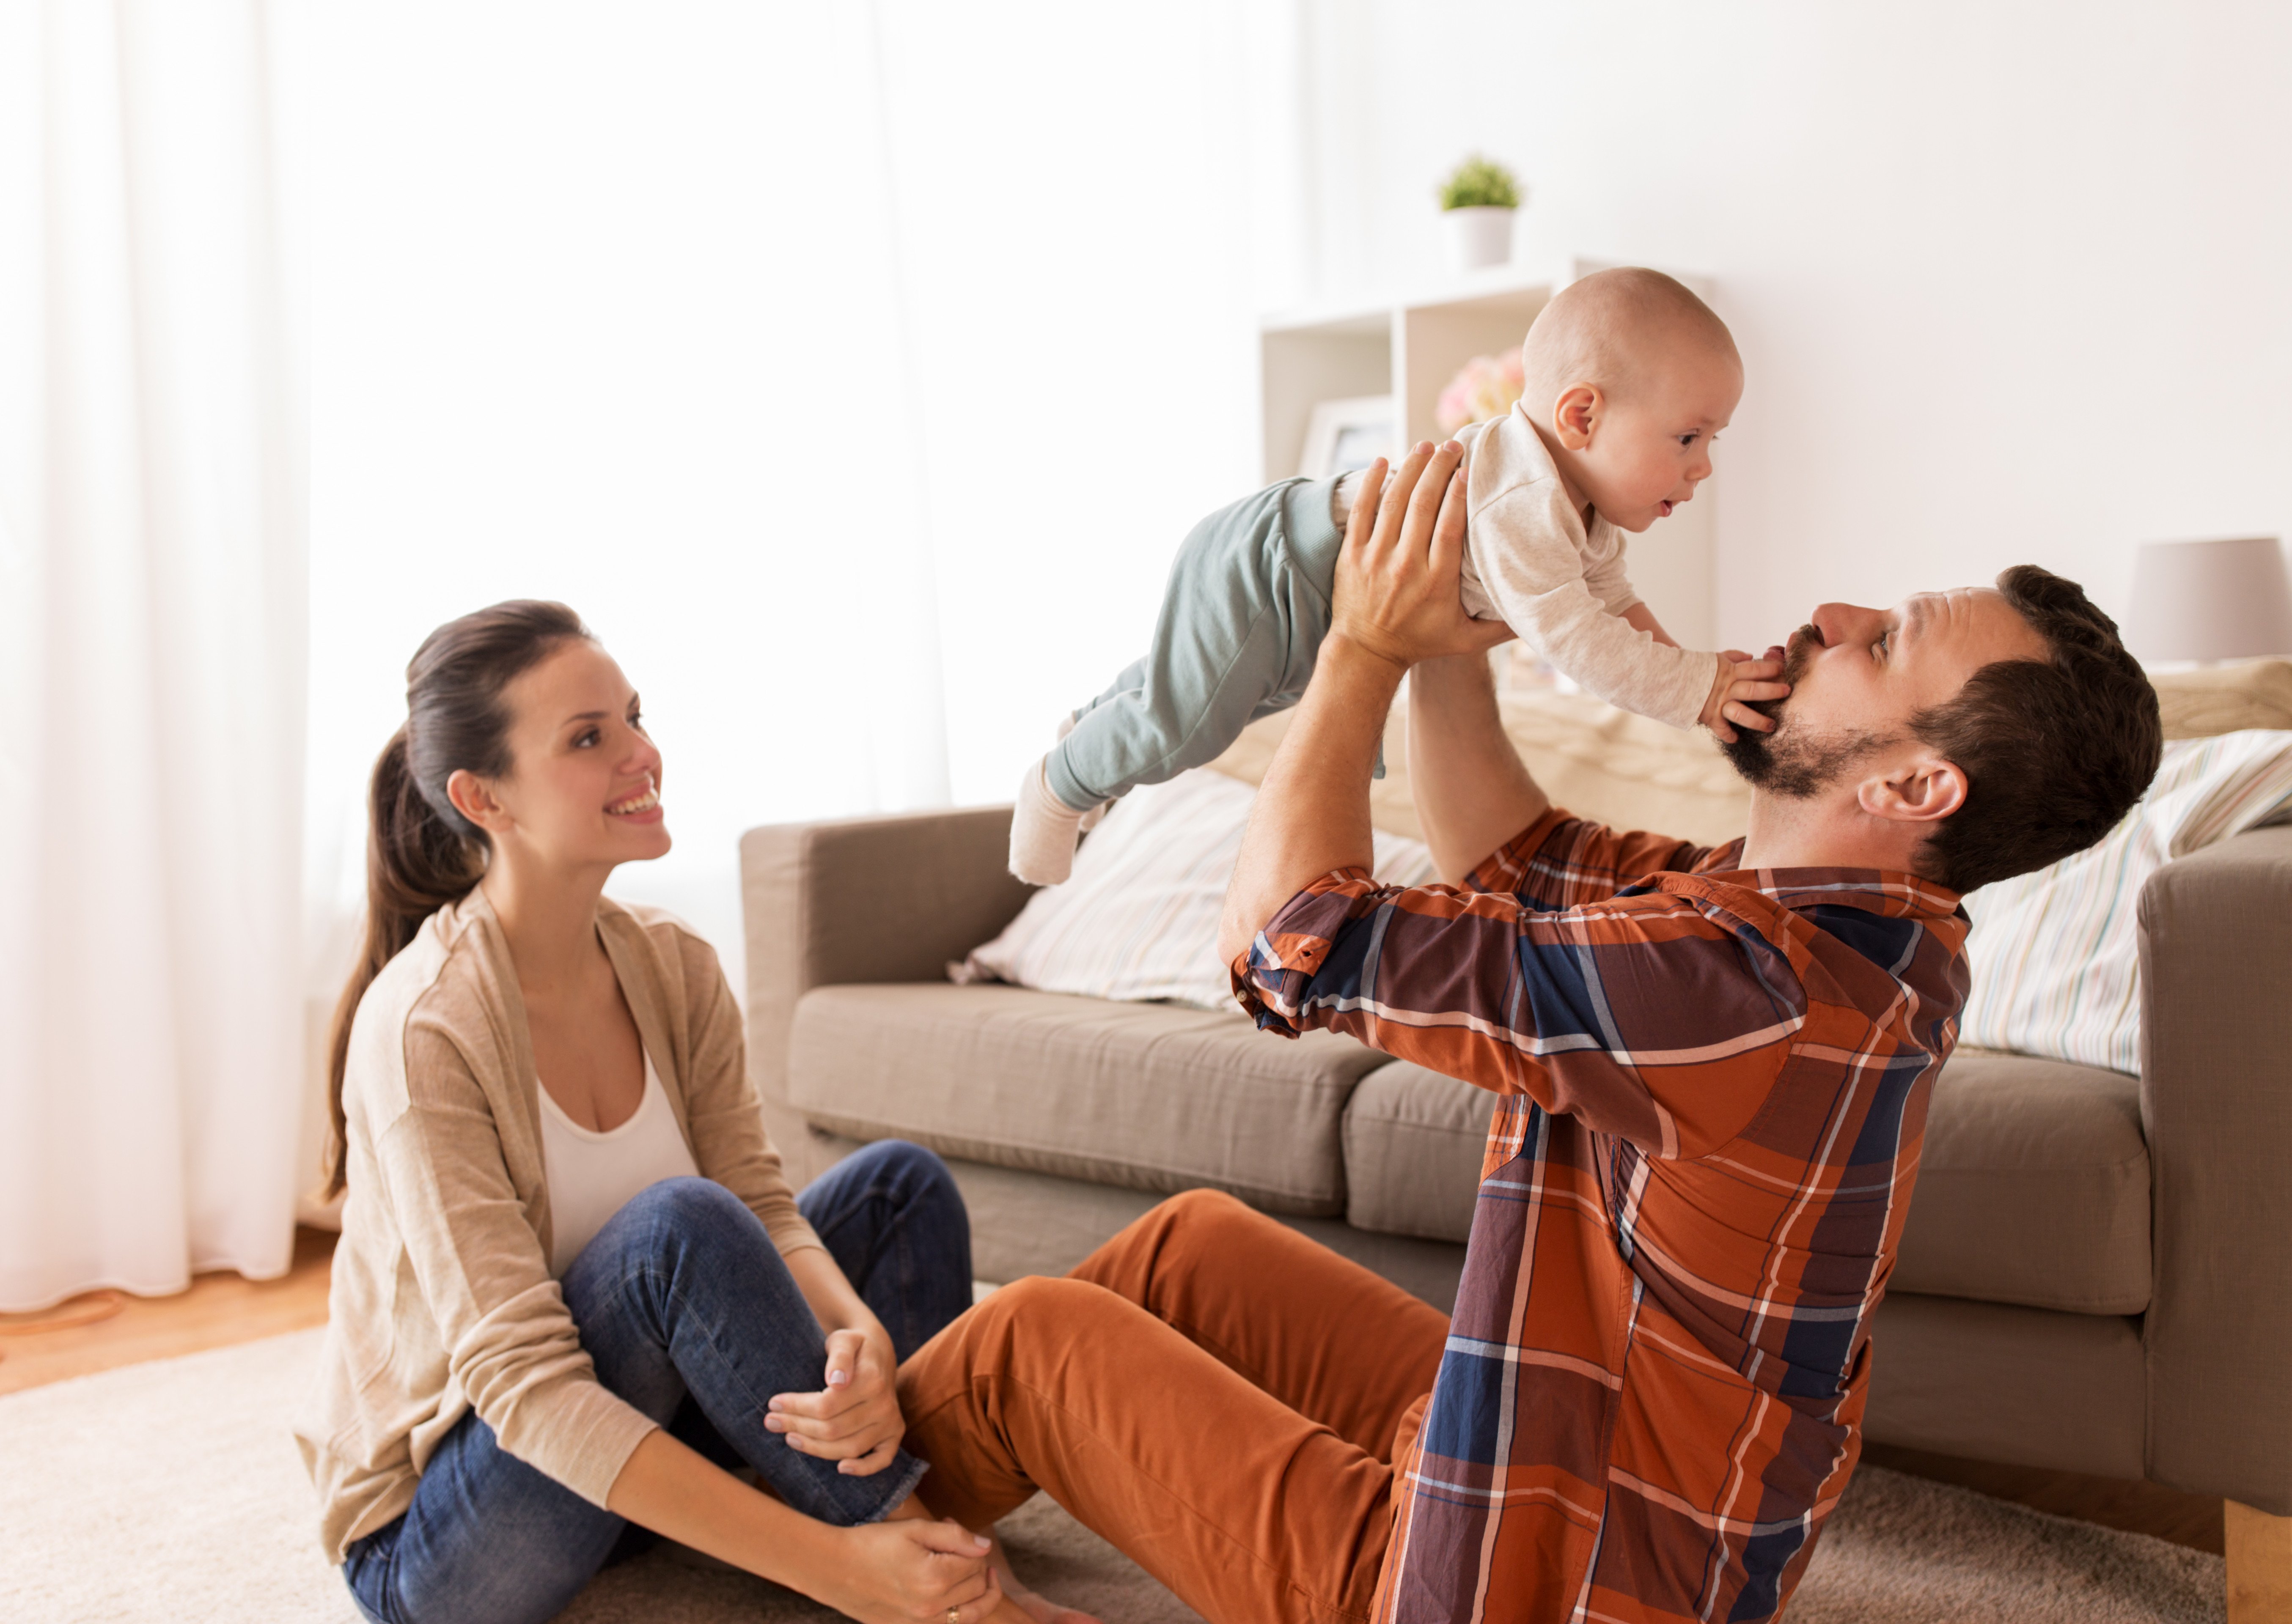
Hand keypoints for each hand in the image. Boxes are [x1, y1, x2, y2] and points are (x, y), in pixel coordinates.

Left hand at [769, 1326, 904, 1474]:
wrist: (878, 1355)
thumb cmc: (854, 1348)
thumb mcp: (844, 1340)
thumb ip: (839, 1356)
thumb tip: (836, 1381)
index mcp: (872, 1380)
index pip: (826, 1405)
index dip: (796, 1407)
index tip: (773, 1403)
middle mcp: (884, 1405)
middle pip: (832, 1429)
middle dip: (797, 1426)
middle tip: (771, 1421)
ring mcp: (890, 1423)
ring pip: (848, 1448)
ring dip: (814, 1448)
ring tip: (789, 1438)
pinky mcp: (893, 1436)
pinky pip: (882, 1460)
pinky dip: (863, 1469)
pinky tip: (840, 1469)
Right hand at [822, 1516, 1002, 1623]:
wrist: (835, 1568)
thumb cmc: (874, 1543)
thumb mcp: (915, 1529)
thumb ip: (956, 1537)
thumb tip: (985, 1547)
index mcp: (935, 1578)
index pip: (977, 1563)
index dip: (972, 1544)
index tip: (953, 1528)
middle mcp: (931, 1607)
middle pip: (976, 1587)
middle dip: (976, 1564)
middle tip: (958, 1546)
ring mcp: (920, 1623)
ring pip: (971, 1614)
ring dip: (980, 1594)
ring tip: (981, 1577)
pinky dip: (961, 1613)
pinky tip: (957, 1597)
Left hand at [1330, 440, 1514, 674]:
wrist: (1367, 654)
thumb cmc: (1420, 643)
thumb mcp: (1466, 641)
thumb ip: (1502, 627)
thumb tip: (1540, 611)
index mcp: (1437, 582)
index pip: (1449, 527)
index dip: (1458, 494)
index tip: (1467, 469)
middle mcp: (1406, 566)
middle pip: (1422, 505)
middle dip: (1438, 469)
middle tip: (1451, 445)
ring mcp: (1375, 558)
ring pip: (1393, 502)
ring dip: (1410, 469)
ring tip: (1425, 447)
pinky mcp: (1352, 555)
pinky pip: (1360, 512)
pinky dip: (1370, 484)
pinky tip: (1382, 461)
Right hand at [1699, 646, 1789, 741]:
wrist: (1671, 680)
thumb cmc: (1695, 669)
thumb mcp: (1715, 658)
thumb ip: (1733, 656)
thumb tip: (1750, 655)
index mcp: (1729, 671)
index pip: (1753, 668)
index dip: (1769, 669)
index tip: (1783, 670)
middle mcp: (1726, 688)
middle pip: (1752, 689)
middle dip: (1772, 691)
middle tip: (1787, 692)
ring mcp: (1718, 704)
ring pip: (1741, 713)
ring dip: (1758, 721)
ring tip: (1772, 726)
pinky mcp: (1710, 717)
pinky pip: (1721, 729)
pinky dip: (1729, 735)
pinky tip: (1737, 739)